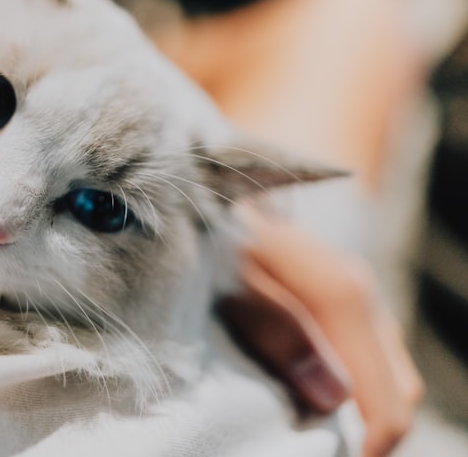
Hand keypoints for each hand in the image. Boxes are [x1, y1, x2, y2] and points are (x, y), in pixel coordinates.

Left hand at [217, 207, 423, 456]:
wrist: (212, 181)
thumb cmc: (214, 231)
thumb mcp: (231, 280)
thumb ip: (280, 334)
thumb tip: (334, 400)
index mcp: (343, 296)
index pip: (386, 403)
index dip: (365, 448)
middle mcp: (363, 294)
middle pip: (399, 396)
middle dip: (370, 437)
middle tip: (325, 452)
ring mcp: (359, 292)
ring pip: (391, 377)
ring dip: (366, 414)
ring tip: (321, 436)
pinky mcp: (344, 292)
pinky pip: (373, 356)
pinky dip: (360, 389)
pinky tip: (322, 400)